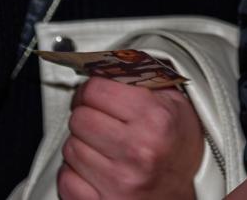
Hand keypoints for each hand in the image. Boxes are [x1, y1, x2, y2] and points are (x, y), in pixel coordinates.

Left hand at [57, 77, 202, 199]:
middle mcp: (137, 151)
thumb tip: (107, 61)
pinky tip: (94, 169)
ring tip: (103, 148)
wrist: (181, 197)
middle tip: (100, 122)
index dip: (92, 89)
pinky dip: (74, 173)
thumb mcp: (174, 104)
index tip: (96, 95)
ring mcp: (118, 181)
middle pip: (79, 118)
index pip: (95, 89)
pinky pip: (65, 179)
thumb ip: (143, 77)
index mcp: (154, 119)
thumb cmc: (176, 150)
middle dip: (87, 116)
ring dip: (82, 145)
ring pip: (70, 148)